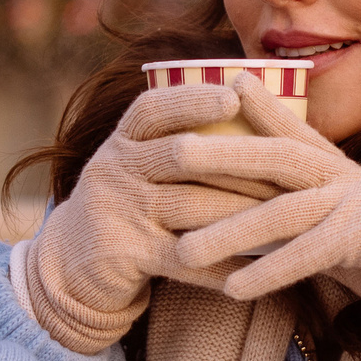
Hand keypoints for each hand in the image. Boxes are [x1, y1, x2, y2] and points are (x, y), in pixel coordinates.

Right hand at [25, 82, 270, 353]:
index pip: (154, 109)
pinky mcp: (125, 254)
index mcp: (122, 139)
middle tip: (287, 163)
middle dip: (237, 159)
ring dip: (243, 211)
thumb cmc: (129, 203)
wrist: (71, 263)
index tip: (234, 96)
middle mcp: (115, 168)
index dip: (193, 100)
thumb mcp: (137, 163)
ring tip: (288, 212)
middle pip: (180, 155)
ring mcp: (117, 211)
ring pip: (191, 206)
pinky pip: (185, 257)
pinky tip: (260, 265)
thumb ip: (175, 139)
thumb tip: (250, 101)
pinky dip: (225, 262)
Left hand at [168, 74, 360, 340]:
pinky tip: (234, 288)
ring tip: (185, 250)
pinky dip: (270, 271)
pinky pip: (310, 254)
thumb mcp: (351, 229)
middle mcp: (353, 180)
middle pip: (281, 156)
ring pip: (286, 211)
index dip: (262, 106)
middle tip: (174, 154)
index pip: (299, 132)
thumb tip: (269, 213)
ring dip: (231, 230)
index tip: (227, 80)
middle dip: (225, 153)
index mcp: (346, 173)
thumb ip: (315, 215)